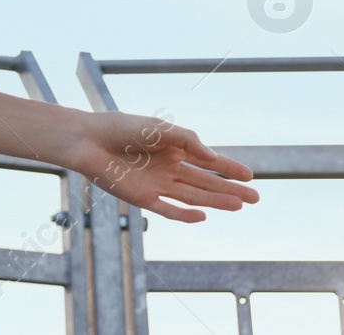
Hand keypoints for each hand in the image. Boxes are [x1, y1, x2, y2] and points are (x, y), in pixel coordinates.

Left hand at [63, 110, 259, 222]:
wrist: (88, 139)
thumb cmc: (121, 128)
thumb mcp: (159, 127)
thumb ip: (188, 140)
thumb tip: (213, 157)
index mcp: (173, 148)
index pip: (206, 161)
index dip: (228, 168)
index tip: (250, 175)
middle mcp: (168, 167)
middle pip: (205, 182)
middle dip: (230, 189)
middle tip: (255, 198)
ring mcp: (156, 183)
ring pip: (192, 196)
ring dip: (215, 201)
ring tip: (239, 206)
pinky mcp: (142, 197)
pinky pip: (168, 209)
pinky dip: (185, 214)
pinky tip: (204, 216)